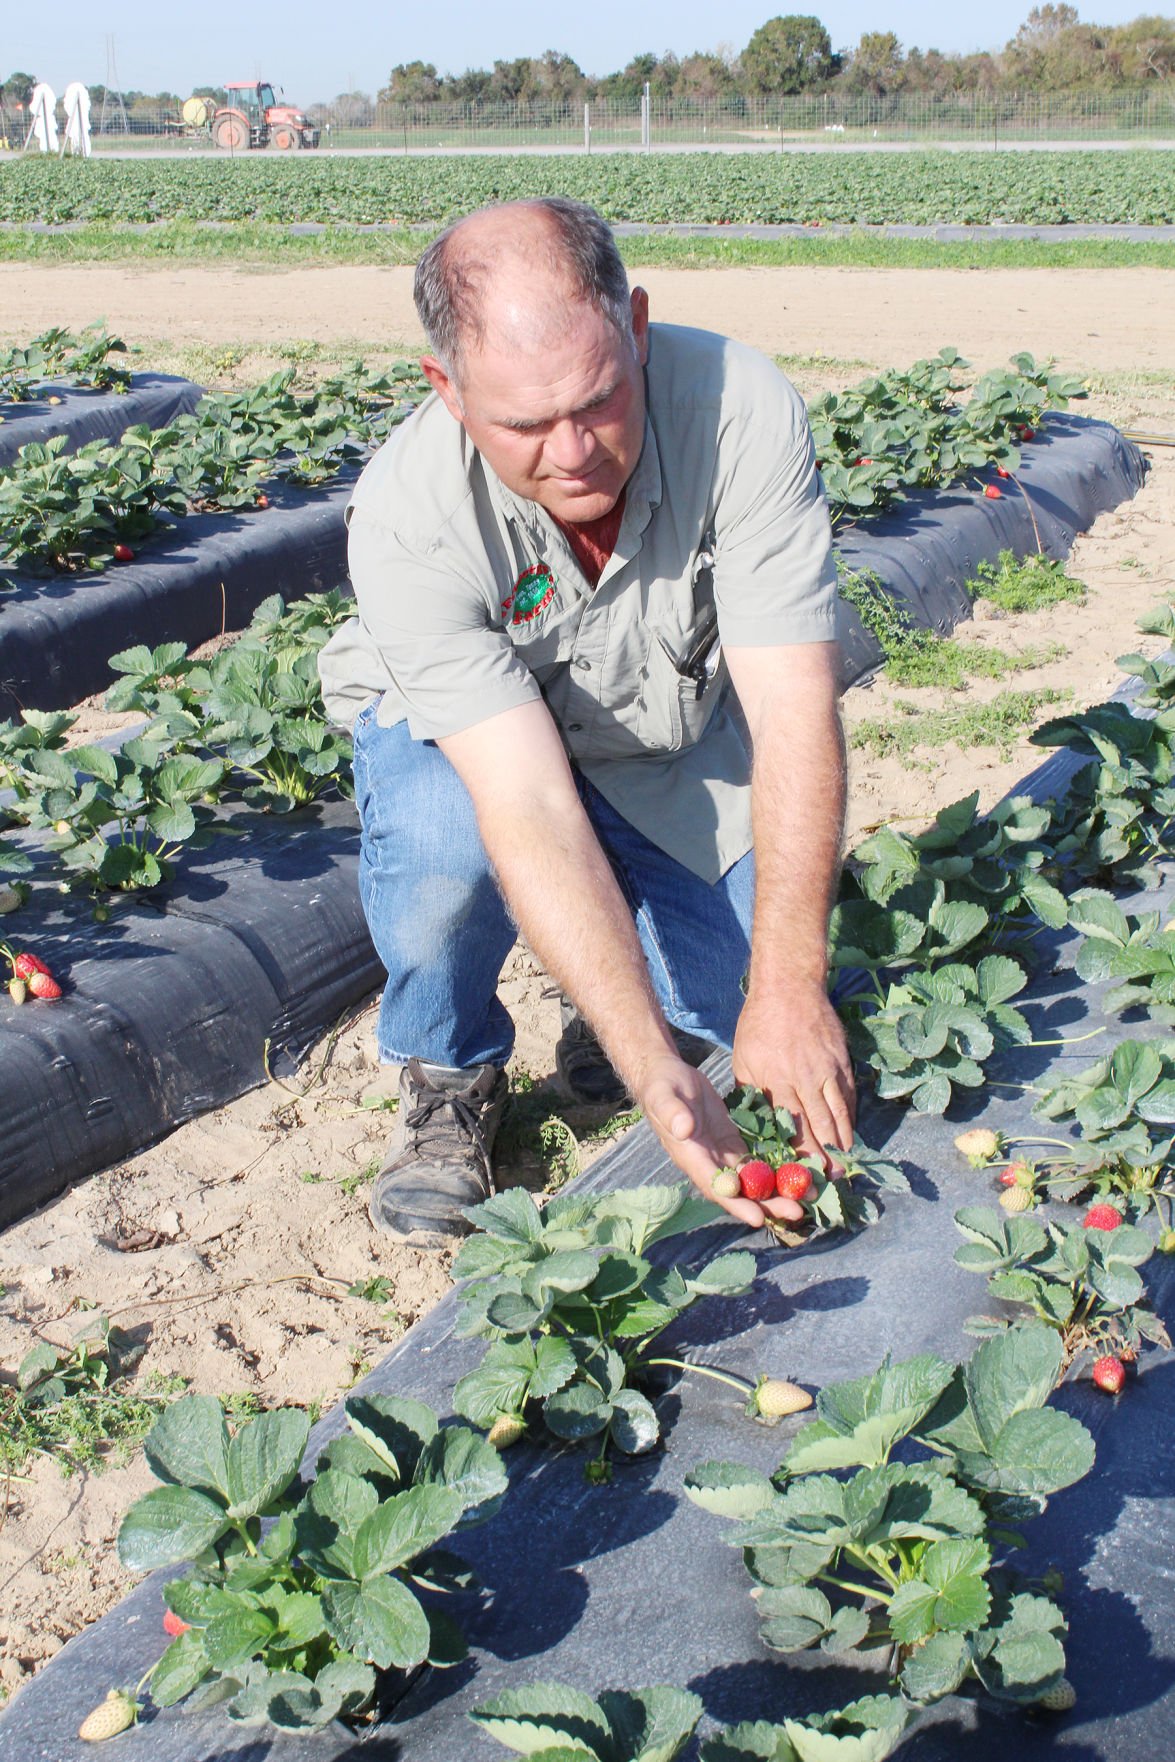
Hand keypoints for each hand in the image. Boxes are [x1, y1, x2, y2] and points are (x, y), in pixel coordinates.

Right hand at [637, 1052, 805, 1228]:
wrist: (667, 1077)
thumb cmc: (662, 1086)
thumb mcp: (664, 1095)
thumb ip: (673, 1113)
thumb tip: (684, 1129)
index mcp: (691, 1157)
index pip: (714, 1186)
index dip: (736, 1203)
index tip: (757, 1217)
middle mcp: (708, 1163)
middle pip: (739, 1191)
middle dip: (767, 1204)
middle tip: (797, 1212)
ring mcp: (722, 1155)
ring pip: (752, 1181)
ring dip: (777, 1192)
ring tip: (806, 1198)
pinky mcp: (733, 1144)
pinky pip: (757, 1163)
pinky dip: (777, 1172)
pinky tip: (800, 1175)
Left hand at [733, 982, 855, 1162]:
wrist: (790, 986)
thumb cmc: (759, 1024)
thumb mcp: (745, 1060)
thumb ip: (752, 1092)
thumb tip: (755, 1122)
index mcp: (779, 1081)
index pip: (794, 1126)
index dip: (804, 1152)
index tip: (808, 1173)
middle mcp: (807, 1079)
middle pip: (822, 1125)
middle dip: (829, 1155)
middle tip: (834, 1178)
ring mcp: (829, 1070)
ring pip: (840, 1113)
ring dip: (844, 1140)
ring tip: (847, 1162)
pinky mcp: (842, 1060)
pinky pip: (849, 1095)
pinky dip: (851, 1115)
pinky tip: (850, 1130)